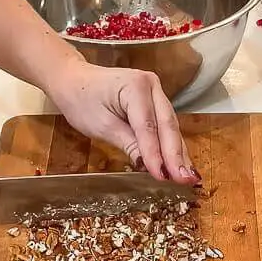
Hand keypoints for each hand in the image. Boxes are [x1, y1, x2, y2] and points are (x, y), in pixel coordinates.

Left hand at [47, 58, 198, 182]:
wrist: (72, 80)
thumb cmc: (81, 100)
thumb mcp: (101, 126)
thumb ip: (128, 143)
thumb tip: (148, 166)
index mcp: (135, 86)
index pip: (148, 127)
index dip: (156, 154)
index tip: (163, 177)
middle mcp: (152, 85)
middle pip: (167, 125)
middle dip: (176, 155)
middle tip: (187, 180)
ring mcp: (156, 92)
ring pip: (171, 127)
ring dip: (179, 153)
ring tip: (189, 177)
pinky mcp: (155, 101)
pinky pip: (165, 125)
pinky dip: (172, 145)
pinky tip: (181, 164)